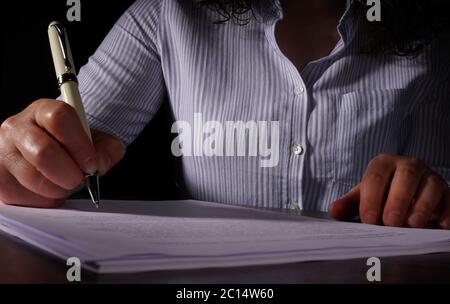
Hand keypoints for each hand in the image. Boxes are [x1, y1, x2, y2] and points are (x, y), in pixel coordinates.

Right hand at [0, 99, 125, 207]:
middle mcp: (17, 127)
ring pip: (34, 178)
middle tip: (79, 179)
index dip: (79, 144)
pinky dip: (44, 199)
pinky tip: (49, 190)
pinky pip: (25, 196)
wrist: (47, 155)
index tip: (91, 163)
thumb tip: (99, 165)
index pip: (59, 118)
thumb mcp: (97, 141)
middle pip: (43, 151)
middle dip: (69, 173)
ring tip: (64, 183)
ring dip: (58, 188)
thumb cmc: (72, 146)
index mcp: (43, 111)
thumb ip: (107, 150)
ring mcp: (3, 152)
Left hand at [329, 154, 449, 228]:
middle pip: (405, 176)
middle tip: (390, 223)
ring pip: (430, 185)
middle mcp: (408, 165)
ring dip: (421, 207)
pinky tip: (440, 225)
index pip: (376, 176)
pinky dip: (446, 212)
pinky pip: (449, 198)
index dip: (371, 198)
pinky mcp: (446, 191)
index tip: (369, 220)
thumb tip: (334, 211)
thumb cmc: (382, 195)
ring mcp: (429, 176)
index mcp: (384, 164)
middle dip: (397, 200)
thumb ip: (349, 204)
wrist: (408, 195)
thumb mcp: (363, 197)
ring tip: (411, 225)